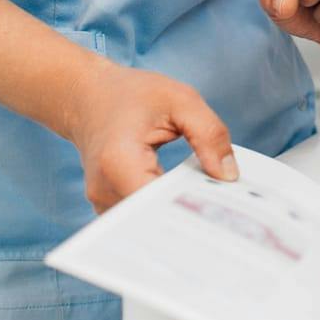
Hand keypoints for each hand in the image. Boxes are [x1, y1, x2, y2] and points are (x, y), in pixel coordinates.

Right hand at [60, 61, 237, 213]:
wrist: (88, 98)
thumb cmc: (133, 95)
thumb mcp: (182, 100)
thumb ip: (209, 134)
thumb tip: (229, 177)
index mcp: (120, 160)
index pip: (159, 203)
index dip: (193, 209)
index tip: (227, 209)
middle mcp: (105, 189)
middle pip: (155, 220)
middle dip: (192, 217)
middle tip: (232, 213)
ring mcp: (103, 202)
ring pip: (148, 224)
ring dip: (180, 216)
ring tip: (215, 207)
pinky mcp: (109, 206)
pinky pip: (141, 219)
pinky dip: (166, 212)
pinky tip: (191, 202)